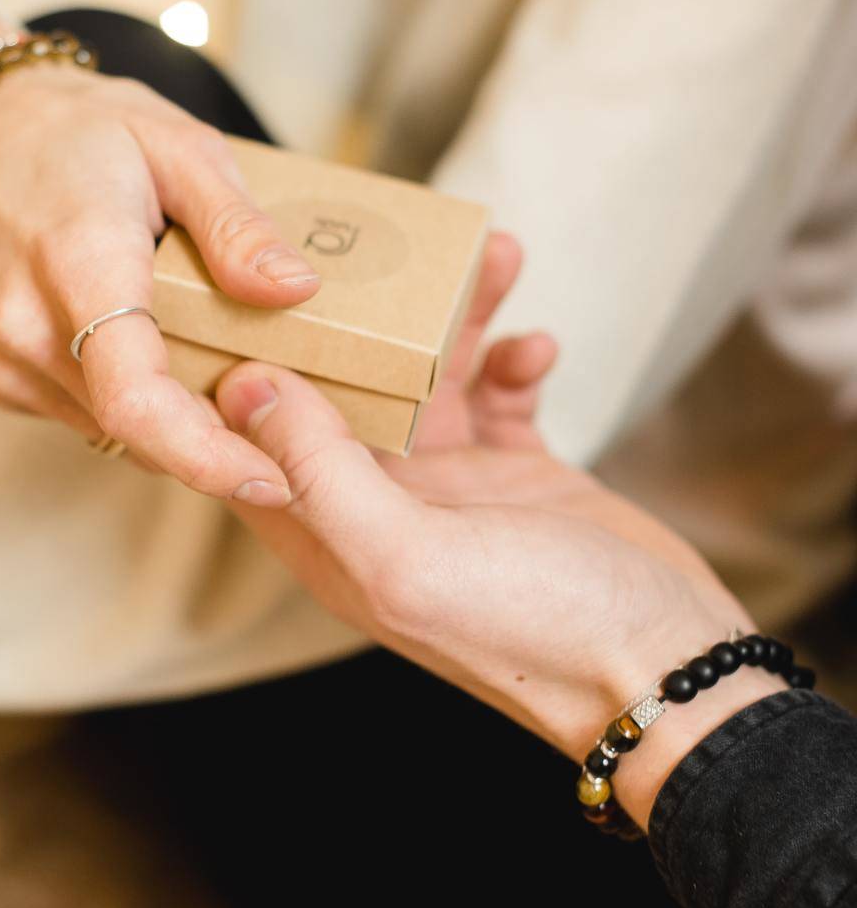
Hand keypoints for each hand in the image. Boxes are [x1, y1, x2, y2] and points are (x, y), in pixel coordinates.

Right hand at [0, 7, 319, 502]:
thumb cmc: (77, 129)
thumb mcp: (177, 143)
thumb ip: (235, 225)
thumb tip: (297, 290)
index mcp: (78, 264)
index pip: (136, 397)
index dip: (205, 455)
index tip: (271, 480)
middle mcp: (28, 327)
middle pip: (138, 430)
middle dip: (218, 443)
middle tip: (284, 419)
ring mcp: (6, 359)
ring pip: (118, 432)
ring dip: (179, 425)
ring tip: (229, 375)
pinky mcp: (1, 377)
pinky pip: (89, 416)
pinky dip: (138, 407)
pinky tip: (165, 357)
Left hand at [215, 236, 765, 825]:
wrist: (665, 668)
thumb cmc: (533, 630)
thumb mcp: (408, 554)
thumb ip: (322, 472)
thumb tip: (246, 387)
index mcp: (333, 540)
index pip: (254, 444)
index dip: (242, 367)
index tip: (245, 283)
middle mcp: (382, 512)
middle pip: (343, 392)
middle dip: (361, 316)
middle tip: (385, 240)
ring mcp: (452, 493)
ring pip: (428, 379)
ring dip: (455, 319)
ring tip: (492, 257)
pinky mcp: (518, 478)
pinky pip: (499, 395)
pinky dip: (514, 362)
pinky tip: (538, 348)